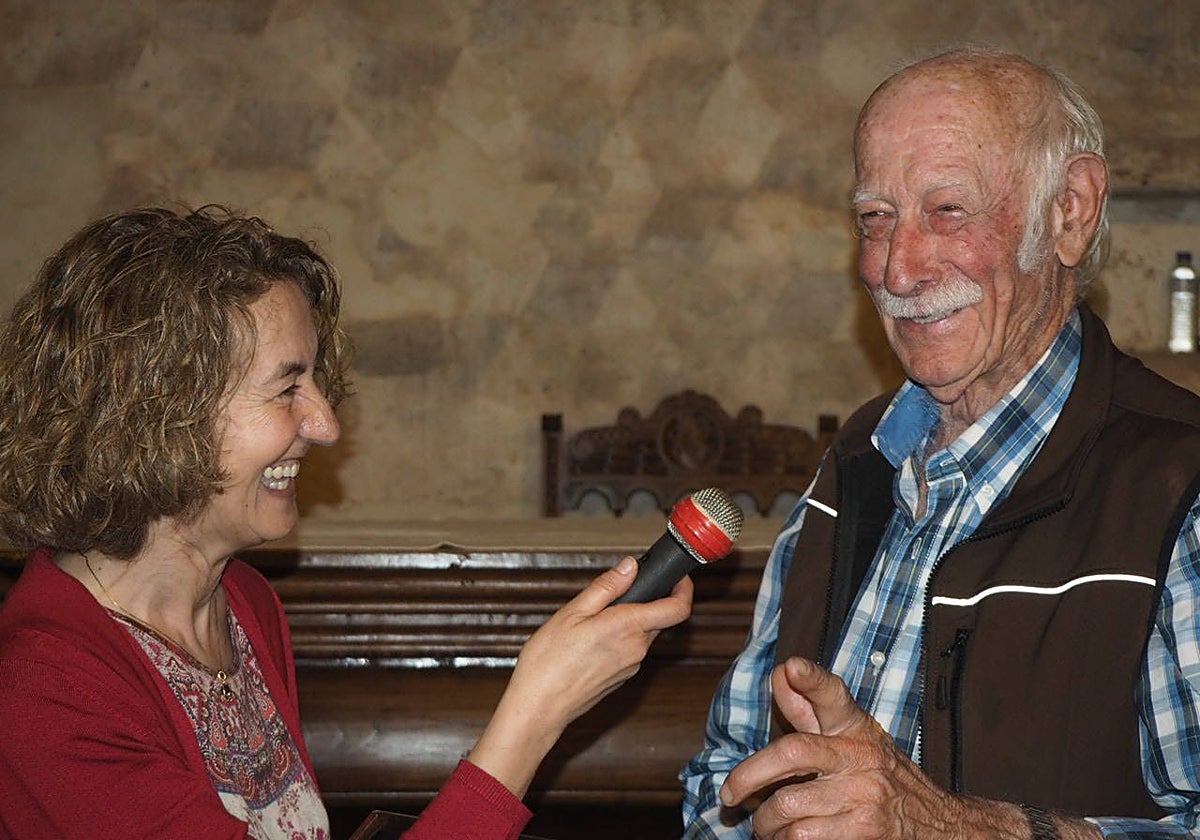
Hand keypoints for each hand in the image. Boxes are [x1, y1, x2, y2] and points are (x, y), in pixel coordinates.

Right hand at [468, 557, 692, 796]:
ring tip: (592, 620)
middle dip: (645, 601)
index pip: (677, 608)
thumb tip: (630, 567)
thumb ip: (607, 587)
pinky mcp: (622, 678)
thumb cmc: (549, 662)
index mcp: (627, 627)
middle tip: (616, 593)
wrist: (539, 707)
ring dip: (628, 621)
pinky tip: (590, 642)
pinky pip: (630, 650)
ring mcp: (631, 666)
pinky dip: (619, 639)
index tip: (677, 577)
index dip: (684, 588)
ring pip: (642, 634)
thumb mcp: (573, 612)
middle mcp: (636, 649)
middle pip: (658, 618)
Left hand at [720, 657, 962, 839]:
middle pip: (791, 752)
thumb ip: (811, 708)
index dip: (812, 679)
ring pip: (788, 806)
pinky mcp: (864, 834)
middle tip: (731, 795)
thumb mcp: (855, 737)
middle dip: (748, 775)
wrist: (940, 825)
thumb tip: (780, 673)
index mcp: (856, 729)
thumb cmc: (883, 775)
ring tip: (764, 827)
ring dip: (766, 824)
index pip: (834, 696)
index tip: (792, 666)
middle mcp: (861, 757)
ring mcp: (864, 797)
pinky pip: (804, 839)